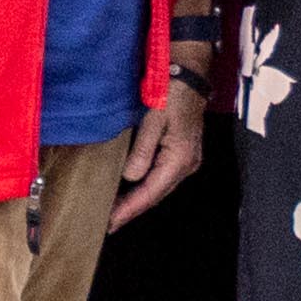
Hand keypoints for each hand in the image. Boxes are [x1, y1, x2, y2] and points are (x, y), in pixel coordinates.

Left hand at [110, 79, 206, 224]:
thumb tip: (130, 178)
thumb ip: (142, 150)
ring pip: (159, 188)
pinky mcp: (183, 155)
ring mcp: (187, 161)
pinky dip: (146, 187)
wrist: (191, 76)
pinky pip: (162, 178)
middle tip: (109, 224)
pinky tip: (132, 191)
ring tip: (116, 212)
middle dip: (132, 210)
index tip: (111, 223)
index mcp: (180, 158)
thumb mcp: (153, 119)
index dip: (130, 209)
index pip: (151, 192)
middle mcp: (187, 165)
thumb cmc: (171, 93)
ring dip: (138, 200)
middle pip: (156, 195)